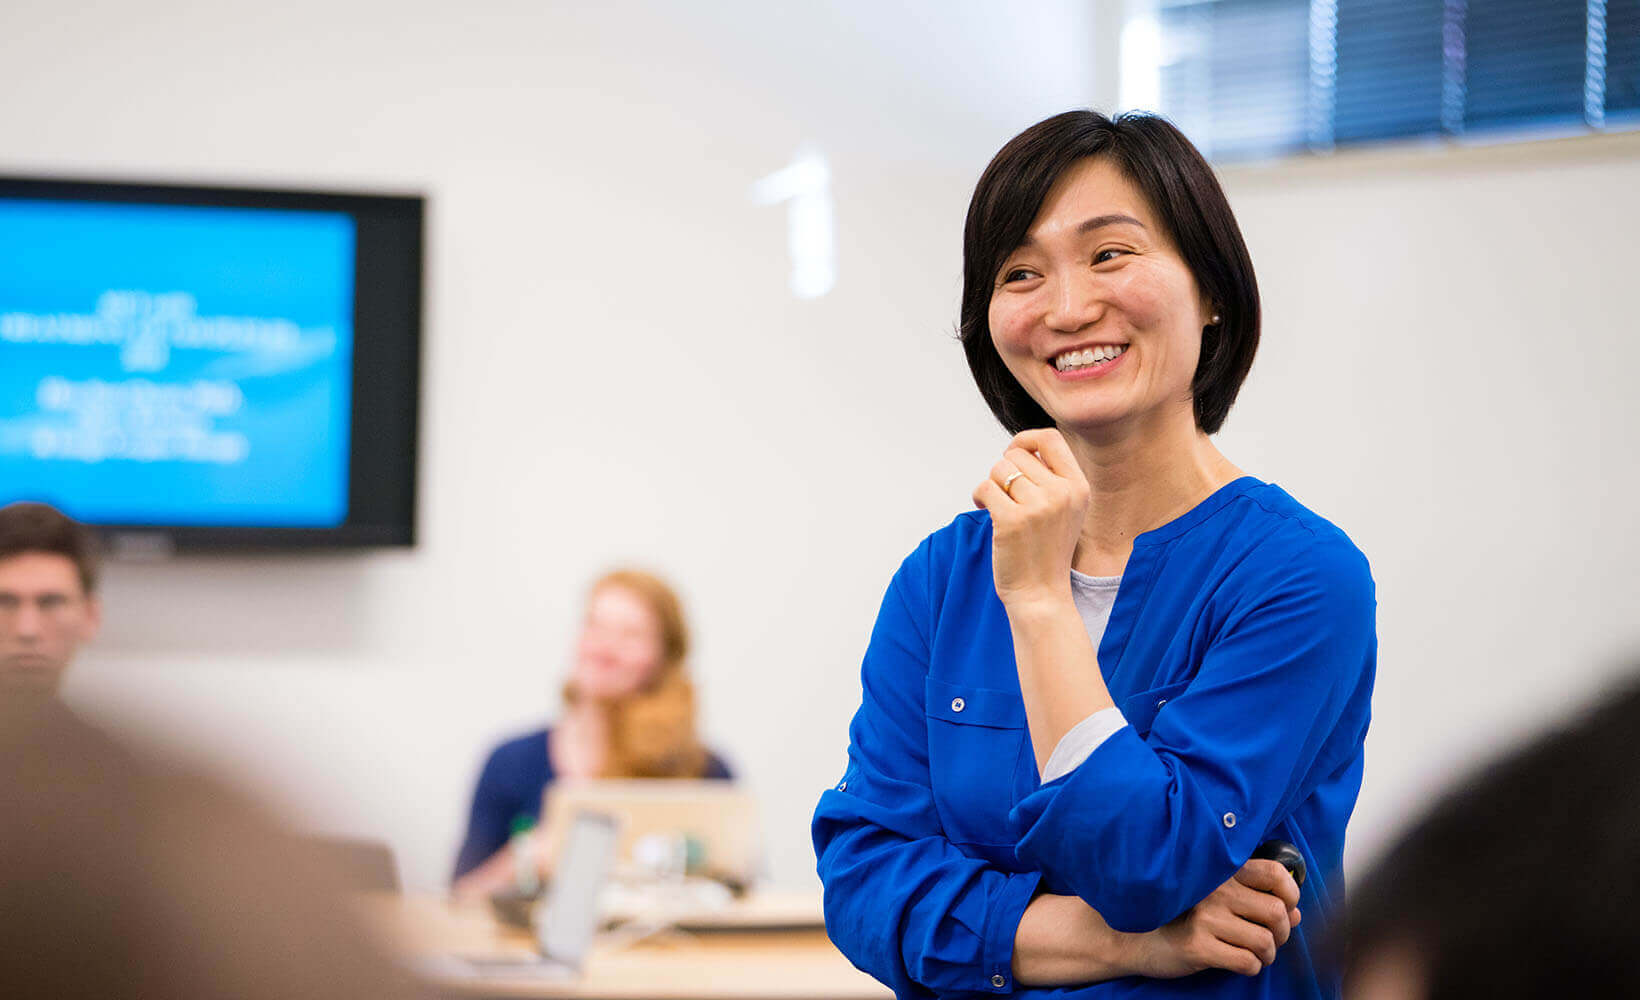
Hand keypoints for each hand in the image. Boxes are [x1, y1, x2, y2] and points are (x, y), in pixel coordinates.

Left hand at [971, 429, 1089, 608]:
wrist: (1041, 595)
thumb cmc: (1046, 551)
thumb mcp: (1065, 510)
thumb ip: (1051, 478)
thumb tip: (1019, 447)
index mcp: (1078, 487)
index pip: (1050, 437)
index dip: (1025, 440)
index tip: (1013, 456)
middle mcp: (1062, 493)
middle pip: (1016, 455)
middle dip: (1003, 472)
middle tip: (1004, 496)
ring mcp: (1038, 507)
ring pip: (998, 469)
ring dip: (991, 485)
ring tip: (997, 506)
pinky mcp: (1012, 520)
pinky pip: (984, 488)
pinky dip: (978, 498)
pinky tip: (985, 512)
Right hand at [1127, 859, 1301, 978]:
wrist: (1139, 939)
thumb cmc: (1184, 918)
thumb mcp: (1220, 901)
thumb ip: (1258, 901)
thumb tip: (1296, 913)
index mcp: (1222, 873)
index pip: (1274, 873)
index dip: (1290, 895)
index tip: (1286, 909)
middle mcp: (1215, 889)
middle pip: (1276, 912)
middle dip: (1282, 934)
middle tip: (1271, 941)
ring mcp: (1205, 916)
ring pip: (1265, 941)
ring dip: (1267, 955)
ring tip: (1255, 954)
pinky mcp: (1198, 945)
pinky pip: (1247, 962)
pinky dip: (1251, 967)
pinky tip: (1239, 963)